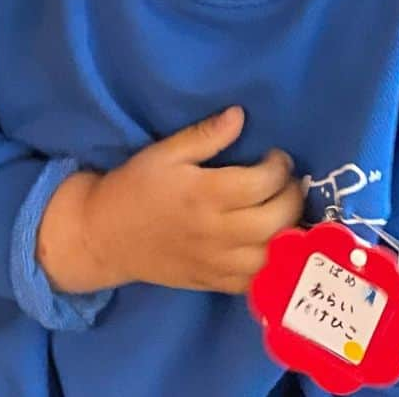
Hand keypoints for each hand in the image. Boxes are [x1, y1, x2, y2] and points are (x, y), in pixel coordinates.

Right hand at [37, 106, 303, 294]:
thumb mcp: (164, 152)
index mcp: (204, 194)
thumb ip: (204, 135)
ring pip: (272, 255)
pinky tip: (271, 243)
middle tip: (288, 182)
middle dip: (292, 197)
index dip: (279, 167)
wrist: (106, 235)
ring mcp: (216, 262)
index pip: (261, 183)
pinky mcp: (213, 283)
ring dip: (288, 232)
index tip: (277, 156)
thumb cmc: (136, 187)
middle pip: (276, 220)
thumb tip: (240, 115)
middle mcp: (216, 231)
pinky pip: (255, 281)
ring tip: (285, 212)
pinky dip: (272, 264)